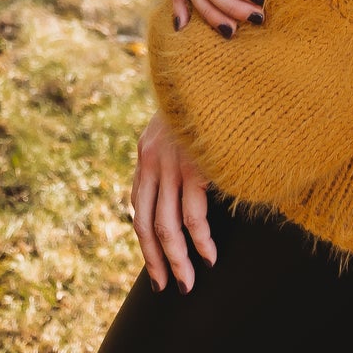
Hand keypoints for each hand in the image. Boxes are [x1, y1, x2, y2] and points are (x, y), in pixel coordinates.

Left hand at [130, 111, 214, 291]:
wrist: (214, 65)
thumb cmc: (210, 95)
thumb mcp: (185, 122)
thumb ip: (180, 150)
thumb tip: (194, 183)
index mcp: (146, 151)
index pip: (139, 206)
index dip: (145, 240)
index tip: (156, 265)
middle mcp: (151, 160)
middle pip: (146, 224)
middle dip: (157, 260)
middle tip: (168, 287)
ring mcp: (171, 164)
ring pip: (168, 227)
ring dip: (179, 260)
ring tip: (189, 282)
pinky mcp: (193, 165)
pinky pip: (193, 216)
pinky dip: (200, 241)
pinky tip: (209, 255)